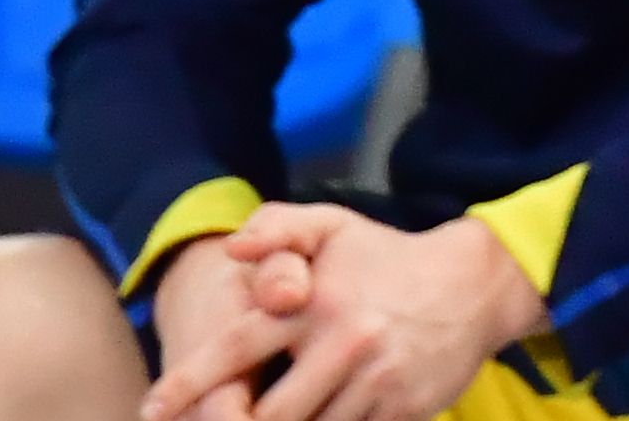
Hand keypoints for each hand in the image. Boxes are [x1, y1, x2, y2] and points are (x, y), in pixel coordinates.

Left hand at [147, 204, 541, 420]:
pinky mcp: (402, 408)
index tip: (151, 411)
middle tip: (229, 417)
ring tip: (278, 414)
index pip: (236, 349)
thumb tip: (230, 249)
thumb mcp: (336, 228)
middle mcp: (341, 342)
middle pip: (266, 414)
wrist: (477, 284)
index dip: (188, 384)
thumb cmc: (388, 260)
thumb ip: (279, 227)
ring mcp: (374, 380)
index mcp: (313, 303)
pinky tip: (334, 412)